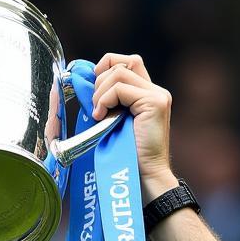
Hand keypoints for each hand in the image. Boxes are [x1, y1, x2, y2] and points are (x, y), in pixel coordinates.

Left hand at [91, 53, 174, 195]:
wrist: (143, 179)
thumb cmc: (124, 158)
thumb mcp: (111, 124)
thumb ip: (105, 103)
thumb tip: (83, 82)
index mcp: (146, 95)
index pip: (126, 63)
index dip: (105, 69)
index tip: (91, 92)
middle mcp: (155, 91)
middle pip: (122, 62)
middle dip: (99, 80)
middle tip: (94, 108)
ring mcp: (157, 95)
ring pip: (119, 71)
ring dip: (100, 92)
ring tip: (98, 115)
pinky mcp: (154, 103)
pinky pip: (120, 87)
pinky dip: (105, 100)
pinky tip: (101, 118)